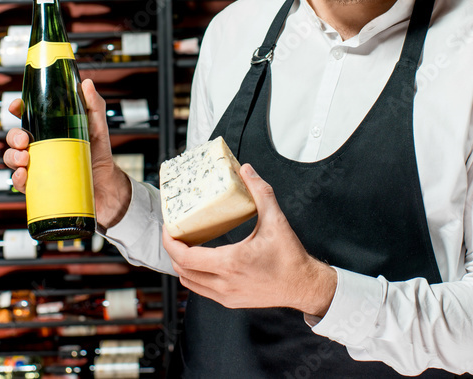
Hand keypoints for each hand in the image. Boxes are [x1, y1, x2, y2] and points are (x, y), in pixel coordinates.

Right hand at [3, 79, 132, 227]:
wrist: (105, 184)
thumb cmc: (98, 153)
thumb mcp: (97, 126)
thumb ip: (93, 104)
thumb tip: (87, 84)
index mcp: (48, 129)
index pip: (26, 116)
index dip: (17, 108)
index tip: (16, 106)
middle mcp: (39, 146)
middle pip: (14, 137)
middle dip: (13, 136)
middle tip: (24, 140)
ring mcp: (36, 165)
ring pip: (12, 159)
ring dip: (12, 157)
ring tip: (25, 159)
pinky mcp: (38, 185)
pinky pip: (20, 182)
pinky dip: (17, 178)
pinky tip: (24, 174)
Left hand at [162, 163, 336, 316]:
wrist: (303, 285)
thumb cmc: (290, 257)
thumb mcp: (276, 220)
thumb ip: (260, 192)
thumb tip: (247, 171)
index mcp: (230, 262)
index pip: (186, 257)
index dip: (170, 242)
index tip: (169, 228)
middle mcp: (225, 282)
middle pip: (182, 270)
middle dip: (173, 251)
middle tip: (174, 233)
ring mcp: (226, 295)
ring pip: (189, 282)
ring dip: (182, 264)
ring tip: (184, 246)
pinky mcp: (231, 301)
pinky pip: (202, 290)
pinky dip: (194, 275)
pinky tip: (200, 261)